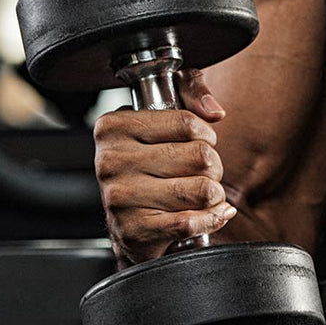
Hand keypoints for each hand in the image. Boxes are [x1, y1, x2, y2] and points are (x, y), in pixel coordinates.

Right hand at [93, 70, 235, 266]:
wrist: (130, 224)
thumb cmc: (151, 166)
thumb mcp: (165, 117)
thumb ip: (191, 94)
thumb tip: (213, 112)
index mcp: (114, 127)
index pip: (187, 123)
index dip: (207, 135)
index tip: (202, 142)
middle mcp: (111, 161)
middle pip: (200, 156)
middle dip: (214, 167)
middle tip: (201, 173)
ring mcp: (120, 197)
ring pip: (202, 190)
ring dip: (214, 195)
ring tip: (201, 195)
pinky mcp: (133, 230)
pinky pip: (192, 222)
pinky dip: (211, 219)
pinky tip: (206, 215)